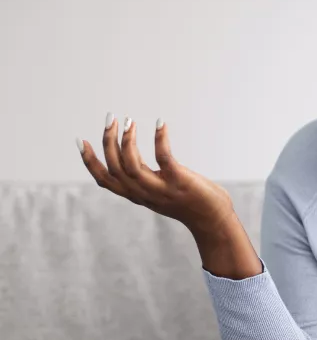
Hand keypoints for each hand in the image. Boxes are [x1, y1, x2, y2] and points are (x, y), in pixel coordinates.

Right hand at [78, 114, 233, 234]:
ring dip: (127, 140)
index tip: (81, 141)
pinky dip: (159, 139)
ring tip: (128, 121)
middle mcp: (144, 193)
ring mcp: (161, 189)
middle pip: (115, 167)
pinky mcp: (179, 181)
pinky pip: (163, 157)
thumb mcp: (159, 194)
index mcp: (137, 195)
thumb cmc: (189, 202)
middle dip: (108, 141)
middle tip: (110, 119)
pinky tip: (160, 123)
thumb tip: (132, 164)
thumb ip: (144, 182)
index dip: (90, 162)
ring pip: (132, 164)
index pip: (105, 180)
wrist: (213, 220)